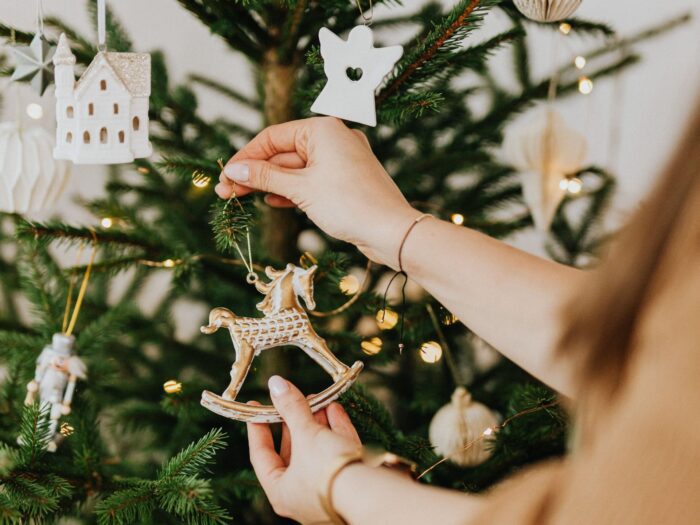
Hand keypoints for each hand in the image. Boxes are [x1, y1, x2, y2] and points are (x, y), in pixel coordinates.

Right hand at [216, 117, 420, 268]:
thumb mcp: (301, 189)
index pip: (273, 137)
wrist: (391, 232)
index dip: (246, 157)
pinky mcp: (345, 181)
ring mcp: (341, 160)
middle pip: (283, 153)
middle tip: (226, 191)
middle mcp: (333, 138)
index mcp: (323, 129)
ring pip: (296, 169)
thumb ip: (265, 176)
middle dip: (255, 173)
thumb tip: (234, 169)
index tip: (225, 175)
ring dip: (270, 183)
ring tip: (241, 197)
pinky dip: (291, 190)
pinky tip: (272, 201)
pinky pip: (311, 180)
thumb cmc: (350, 204)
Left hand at [247, 375, 361, 522]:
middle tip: (293, 397)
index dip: (257, 427)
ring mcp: (328, 491)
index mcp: (281, 492)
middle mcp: (302, 495)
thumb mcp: (306, 434)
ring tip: (317, 398)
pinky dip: (335, 430)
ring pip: (317, 450)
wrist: (372, 493)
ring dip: (316, 422)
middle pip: (292, 451)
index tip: (255, 405)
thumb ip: (291, 407)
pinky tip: (334, 409)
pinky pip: (337, 454)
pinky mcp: (350, 482)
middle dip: (295, 420)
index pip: (261, 454)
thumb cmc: (329, 471)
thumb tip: (276, 383)